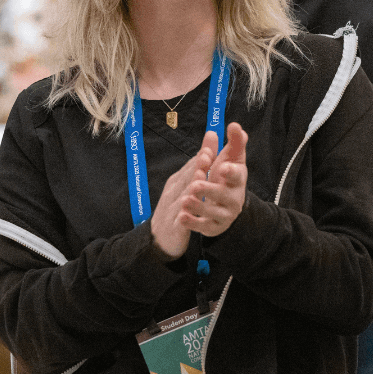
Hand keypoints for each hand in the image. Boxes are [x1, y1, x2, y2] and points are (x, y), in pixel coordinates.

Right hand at [150, 133, 217, 258]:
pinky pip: (180, 222)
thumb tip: (212, 134)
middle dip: (195, 168)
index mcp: (177, 182)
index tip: (209, 149)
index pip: (189, 168)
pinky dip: (184, 218)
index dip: (199, 159)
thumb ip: (199, 162)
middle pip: (186, 179)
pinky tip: (188, 215)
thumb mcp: (186, 184)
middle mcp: (173, 194)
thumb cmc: (176, 208)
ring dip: (189, 190)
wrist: (160, 239)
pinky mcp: (174, 229)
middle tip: (206, 158)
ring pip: (182, 199)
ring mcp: (172, 210)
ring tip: (198, 183)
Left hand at [177, 123, 247, 237]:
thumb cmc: (226, 176)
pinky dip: (193, 223)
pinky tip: (182, 217)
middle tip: (195, 184)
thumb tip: (234, 125)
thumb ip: (233, 143)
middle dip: (210, 190)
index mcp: (237, 179)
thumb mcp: (229, 159)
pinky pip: (203, 226)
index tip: (223, 167)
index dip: (231, 172)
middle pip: (224, 195)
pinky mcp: (214, 226)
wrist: (227, 205)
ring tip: (185, 200)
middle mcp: (234, 198)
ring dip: (199, 206)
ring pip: (212, 212)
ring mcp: (224, 214)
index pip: (237, 175)